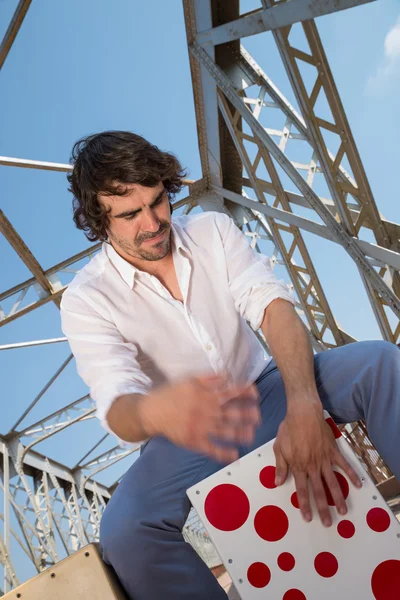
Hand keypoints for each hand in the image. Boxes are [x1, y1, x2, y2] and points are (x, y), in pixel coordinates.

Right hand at [138, 374, 260, 462]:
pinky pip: (211, 449)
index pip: (230, 392)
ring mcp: (201, 427)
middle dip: (247, 414)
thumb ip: (210, 378)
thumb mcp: (190, 380)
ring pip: (225, 431)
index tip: (256, 394)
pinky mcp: (194, 441)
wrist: (152, 412)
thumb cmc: (172, 394)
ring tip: (251, 436)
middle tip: (258, 417)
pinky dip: (223, 453)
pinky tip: (234, 455)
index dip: (245, 392)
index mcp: (206, 394)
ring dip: (240, 433)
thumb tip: (228, 375)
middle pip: (231, 413)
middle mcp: (206, 410)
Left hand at [273, 400, 361, 525]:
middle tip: (328, 523)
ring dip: (339, 498)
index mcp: (299, 466)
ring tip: (344, 512)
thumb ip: (280, 466)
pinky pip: (344, 465)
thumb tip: (277, 483)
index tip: (309, 518)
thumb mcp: (279, 447)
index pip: (302, 490)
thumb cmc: (289, 429)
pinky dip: (352, 475)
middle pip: (319, 491)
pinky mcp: (334, 451)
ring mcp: (325, 459)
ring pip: (333, 482)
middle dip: (324, 508)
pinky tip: (358, 485)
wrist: (304, 413)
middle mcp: (313, 466)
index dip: (305, 505)